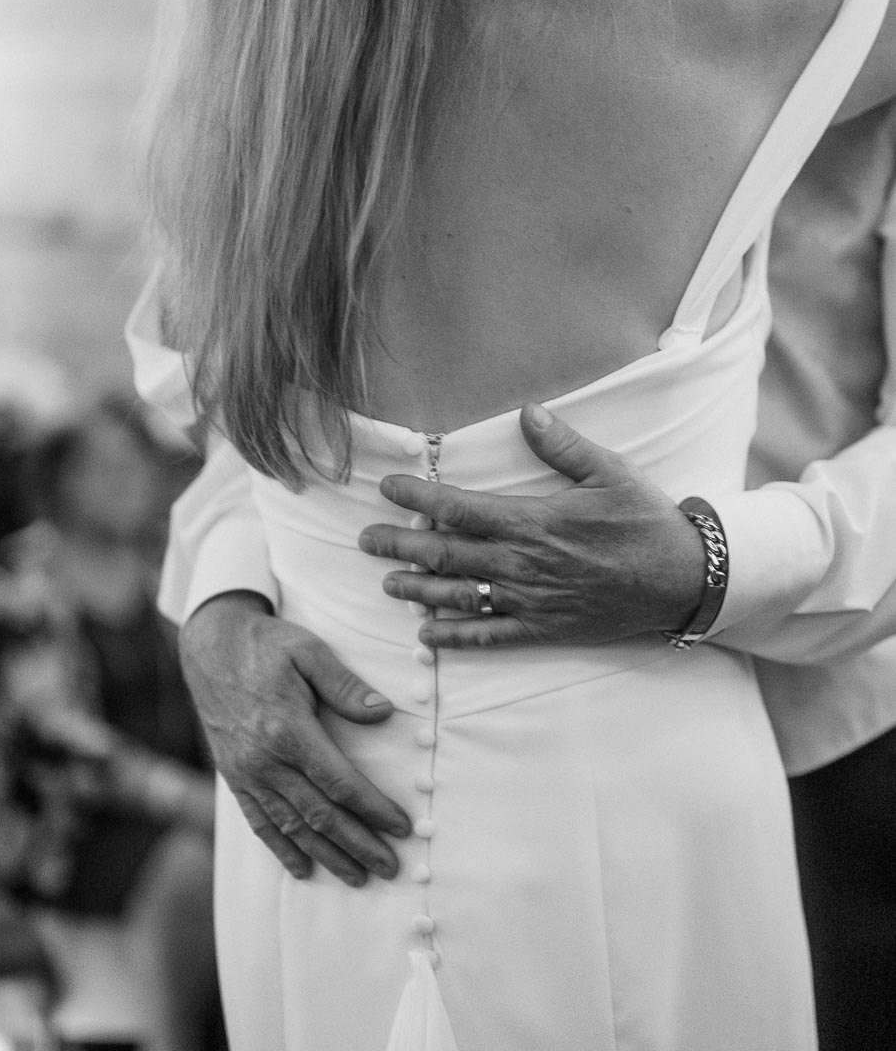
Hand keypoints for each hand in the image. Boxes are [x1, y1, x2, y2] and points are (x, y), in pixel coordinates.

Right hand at [179, 592, 412, 885]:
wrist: (210, 645)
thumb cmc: (267, 644)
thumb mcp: (309, 651)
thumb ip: (346, 685)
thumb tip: (384, 714)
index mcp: (288, 730)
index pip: (339, 784)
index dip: (373, 810)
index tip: (401, 827)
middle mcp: (264, 760)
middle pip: (319, 815)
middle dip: (358, 844)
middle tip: (390, 868)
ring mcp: (246, 772)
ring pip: (292, 827)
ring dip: (327, 855)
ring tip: (358, 876)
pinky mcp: (233, 776)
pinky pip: (259, 822)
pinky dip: (282, 849)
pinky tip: (302, 869)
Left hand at [359, 404, 705, 648]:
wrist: (683, 579)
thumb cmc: (646, 521)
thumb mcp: (610, 472)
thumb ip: (563, 445)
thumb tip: (528, 413)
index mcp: (533, 521)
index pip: (460, 507)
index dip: (417, 496)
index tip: (386, 487)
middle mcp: (523, 563)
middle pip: (446, 553)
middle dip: (401, 544)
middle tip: (366, 540)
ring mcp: (531, 600)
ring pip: (460, 596)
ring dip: (418, 589)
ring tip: (387, 583)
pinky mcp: (544, 628)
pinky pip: (490, 636)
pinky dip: (455, 638)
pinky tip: (426, 636)